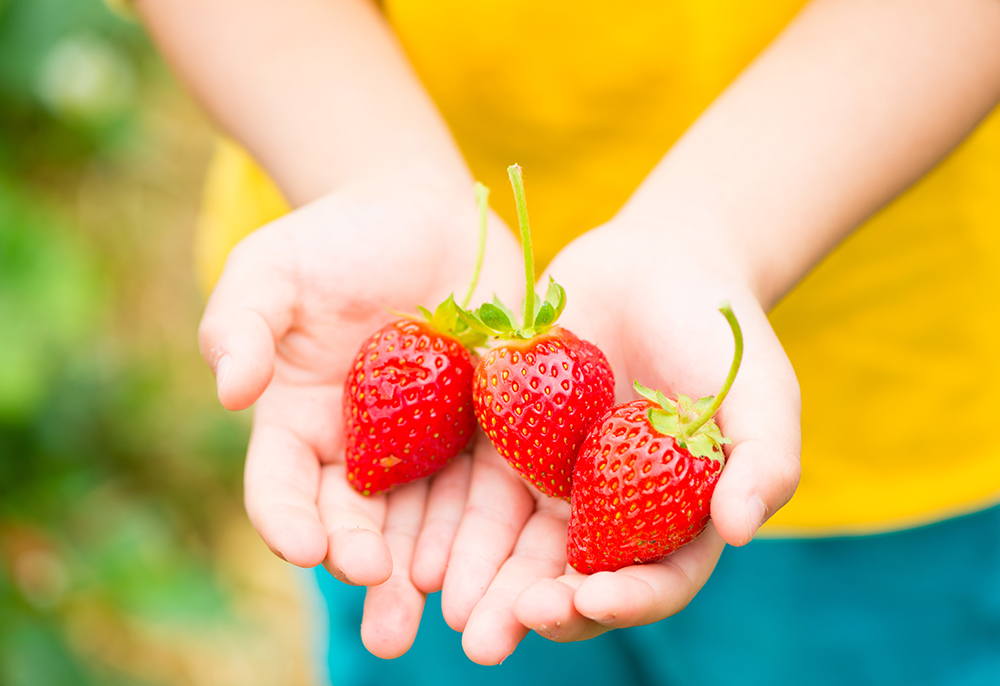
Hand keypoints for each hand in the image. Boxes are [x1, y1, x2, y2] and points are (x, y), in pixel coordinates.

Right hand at [197, 176, 521, 657]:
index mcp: (300, 423)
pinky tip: (503, 567)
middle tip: (389, 629)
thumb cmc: (337, 240)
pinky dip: (491, 528)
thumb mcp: (271, 269)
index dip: (290, 521)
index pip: (285, 487)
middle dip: (373, 573)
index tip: (308, 548)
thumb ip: (239, 323)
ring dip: (437, 573)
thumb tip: (229, 389)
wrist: (424, 214)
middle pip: (359, 525)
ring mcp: (427, 443)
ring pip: (428, 521)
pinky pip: (490, 485)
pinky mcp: (487, 428)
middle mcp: (362, 449)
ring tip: (454, 622)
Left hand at [439, 218, 800, 662]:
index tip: (586, 600)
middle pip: (571, 578)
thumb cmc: (720, 330)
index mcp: (677, 517)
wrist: (657, 263)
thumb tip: (740, 529)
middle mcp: (614, 512)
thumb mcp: (760, 390)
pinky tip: (422, 548)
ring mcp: (558, 480)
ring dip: (481, 581)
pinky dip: (452, 523)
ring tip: (447, 610)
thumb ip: (765, 459)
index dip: (624, 599)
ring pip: (515, 546)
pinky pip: (478, 489)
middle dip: (532, 610)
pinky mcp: (513, 443)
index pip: (654, 578)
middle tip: (486, 639)